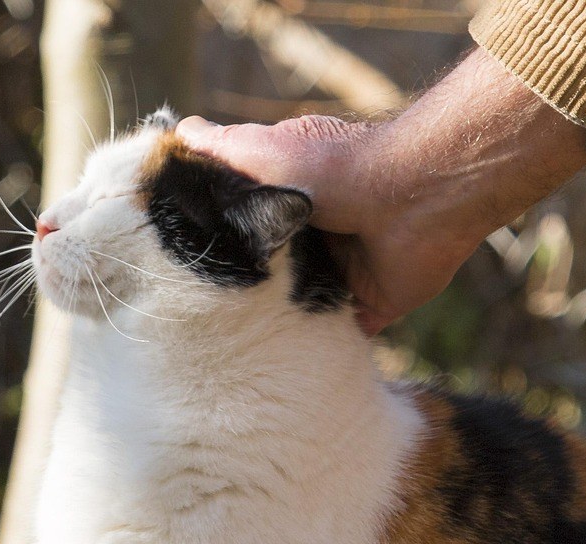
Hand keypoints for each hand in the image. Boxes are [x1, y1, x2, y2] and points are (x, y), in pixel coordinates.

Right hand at [177, 49, 585, 333]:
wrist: (407, 200)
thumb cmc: (331, 169)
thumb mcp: (259, 150)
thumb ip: (218, 147)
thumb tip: (179, 132)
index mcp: (291, 200)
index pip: (248, 226)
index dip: (221, 245)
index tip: (182, 271)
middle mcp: (318, 238)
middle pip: (274, 274)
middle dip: (249, 294)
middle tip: (203, 323)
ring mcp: (346, 274)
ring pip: (303, 308)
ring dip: (280, 325)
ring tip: (234, 354)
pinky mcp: (371, 306)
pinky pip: (342, 336)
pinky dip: (321, 352)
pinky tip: (285, 369)